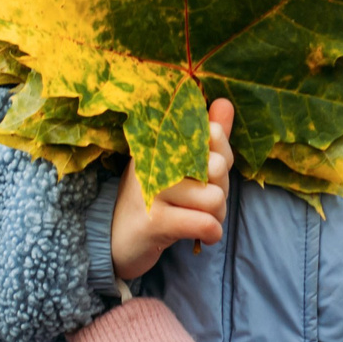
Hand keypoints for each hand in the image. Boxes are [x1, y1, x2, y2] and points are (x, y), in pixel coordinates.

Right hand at [109, 97, 233, 280]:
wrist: (116, 239)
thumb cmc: (158, 200)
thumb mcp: (183, 166)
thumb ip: (206, 139)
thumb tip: (226, 102)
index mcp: (160, 140)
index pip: (213, 134)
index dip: (222, 158)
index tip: (207, 175)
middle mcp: (153, 159)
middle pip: (218, 166)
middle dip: (222, 189)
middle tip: (204, 202)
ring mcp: (151, 190)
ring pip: (215, 198)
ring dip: (217, 216)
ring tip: (200, 219)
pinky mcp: (154, 221)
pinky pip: (204, 223)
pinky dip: (212, 232)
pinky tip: (204, 236)